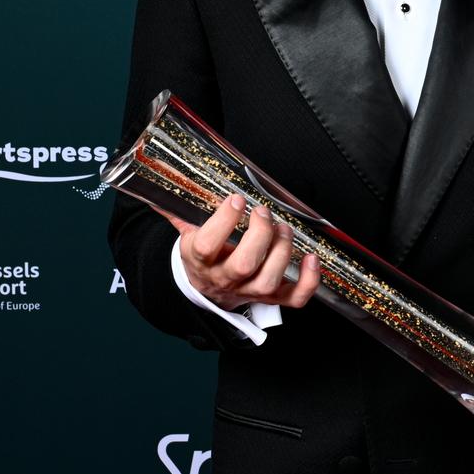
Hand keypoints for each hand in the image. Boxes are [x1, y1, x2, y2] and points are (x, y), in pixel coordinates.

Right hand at [167, 192, 321, 311]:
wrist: (206, 290)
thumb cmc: (202, 255)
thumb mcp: (186, 232)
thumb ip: (176, 206)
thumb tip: (161, 175)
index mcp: (201, 260)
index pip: (207, 246)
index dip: (223, 222)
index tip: (235, 200)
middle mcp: (225, 279)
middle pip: (243, 265)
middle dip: (259, 234)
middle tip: (263, 212)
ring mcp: (249, 291)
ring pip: (268, 281)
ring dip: (282, 251)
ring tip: (283, 229)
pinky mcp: (271, 298)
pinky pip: (294, 298)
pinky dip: (308, 281)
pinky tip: (312, 259)